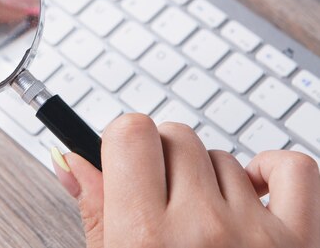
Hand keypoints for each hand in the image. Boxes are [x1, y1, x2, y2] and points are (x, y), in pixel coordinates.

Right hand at [51, 114, 319, 247]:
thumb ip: (95, 212)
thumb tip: (72, 161)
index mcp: (144, 239)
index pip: (130, 132)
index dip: (123, 142)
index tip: (126, 160)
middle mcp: (203, 230)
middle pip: (175, 135)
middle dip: (161, 159)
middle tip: (159, 199)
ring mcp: (257, 235)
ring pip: (222, 154)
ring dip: (207, 178)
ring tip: (201, 223)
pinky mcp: (304, 243)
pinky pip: (293, 168)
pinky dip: (271, 169)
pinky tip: (250, 190)